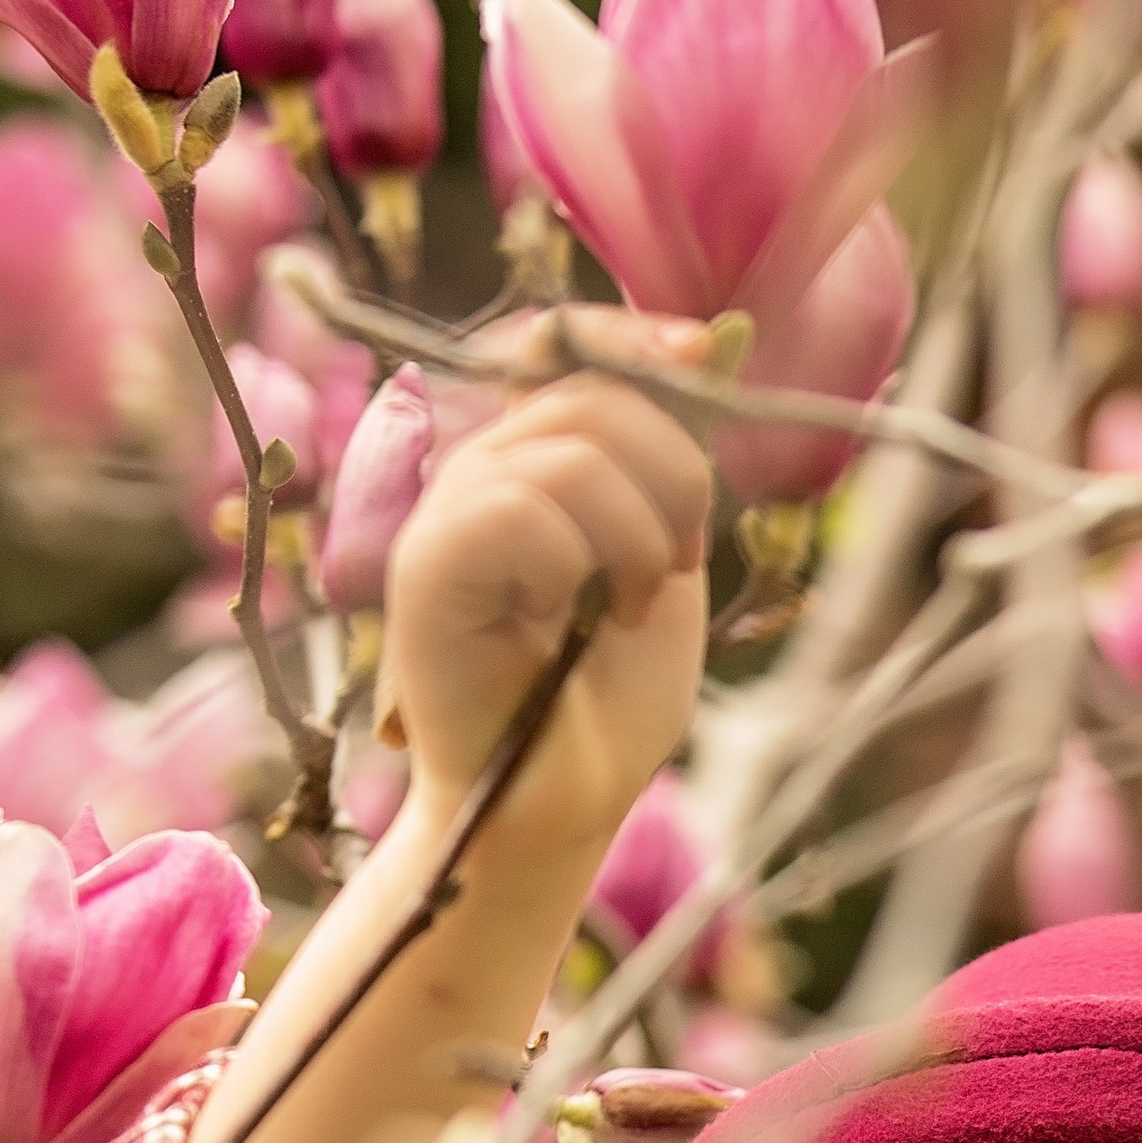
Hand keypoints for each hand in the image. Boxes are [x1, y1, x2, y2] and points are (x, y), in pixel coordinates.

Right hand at [381, 308, 716, 856]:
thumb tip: (713, 339)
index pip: (559, 347)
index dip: (630, 334)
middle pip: (587, 393)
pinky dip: (574, 561)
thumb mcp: (665, 560)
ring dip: (638, 534)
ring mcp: (445, 519)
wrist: (560, 808)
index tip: (702, 351)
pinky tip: (571, 620)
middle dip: (673, 471)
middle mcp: (477, 476)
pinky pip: (515, 509)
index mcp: (527, 466)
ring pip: (567, 451)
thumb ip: (673, 461)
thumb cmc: (608, 701)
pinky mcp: (427, 573)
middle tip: (680, 562)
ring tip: (628, 609)